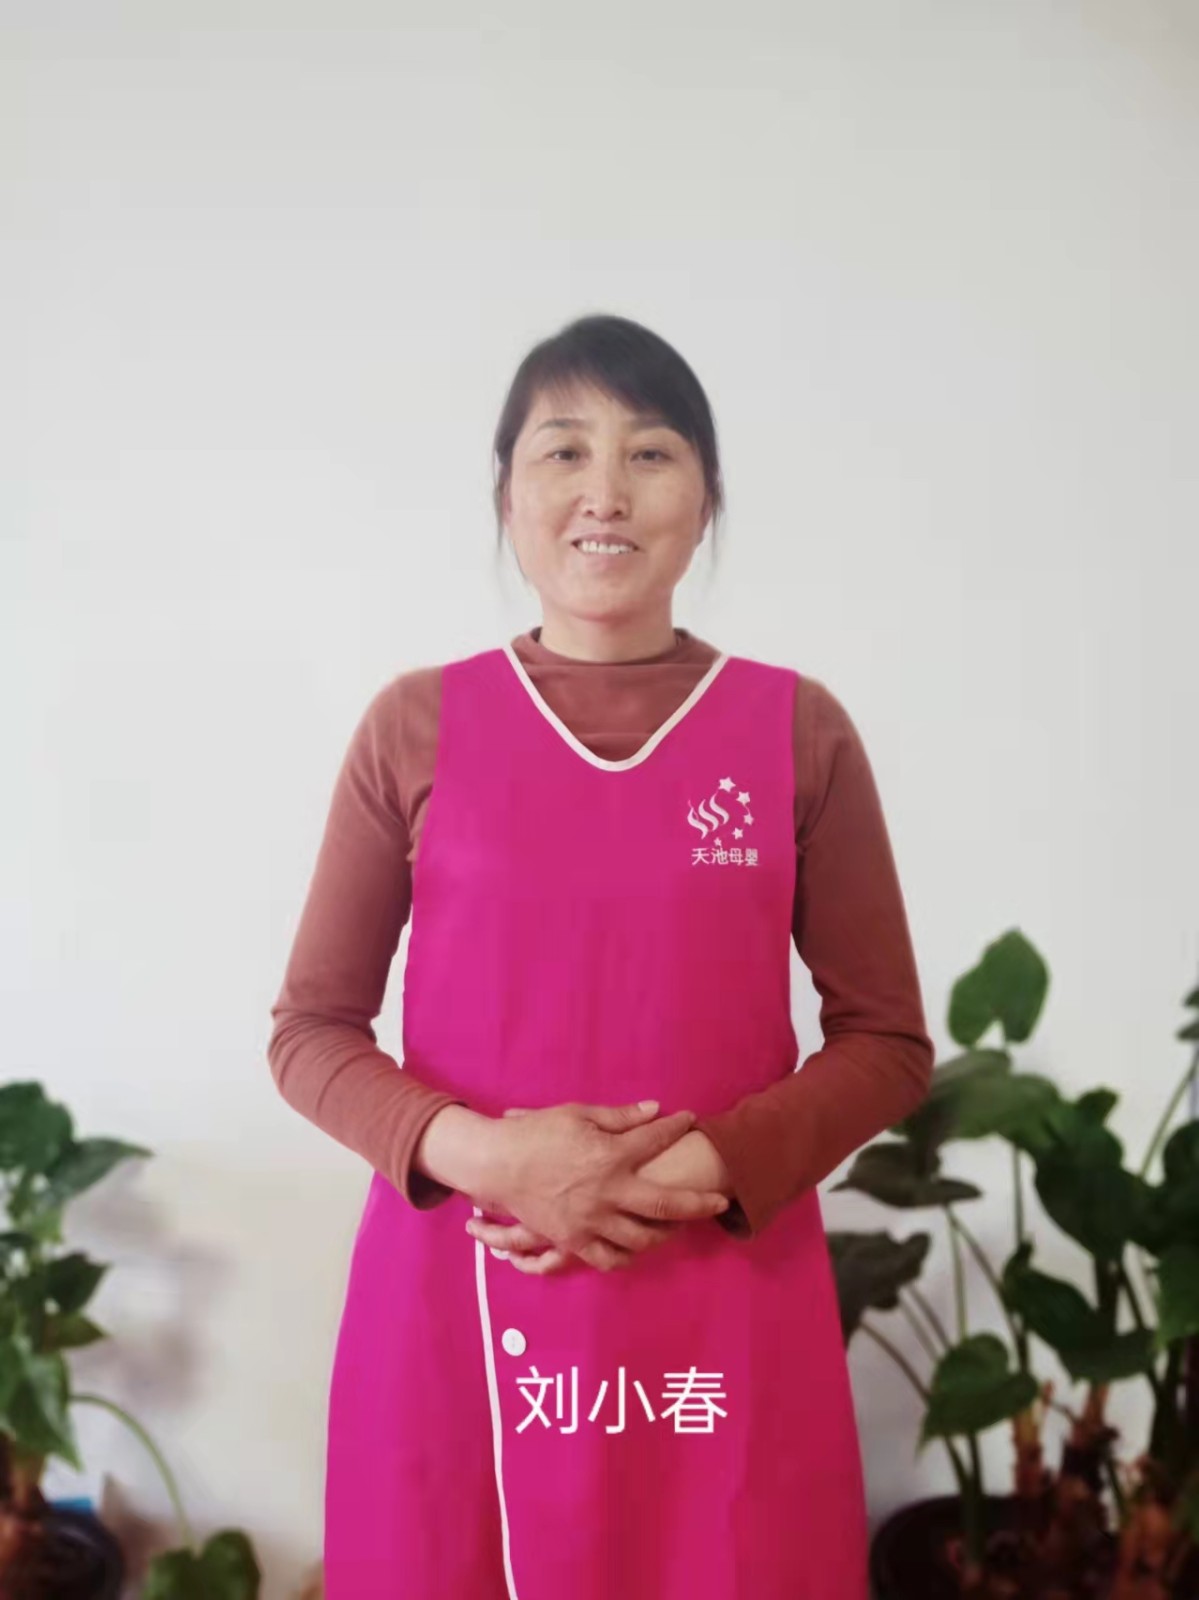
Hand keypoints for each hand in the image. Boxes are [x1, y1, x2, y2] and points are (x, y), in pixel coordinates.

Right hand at [466, 1100, 729, 1274]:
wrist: (496, 1164)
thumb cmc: (536, 1133)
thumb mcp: (578, 1114)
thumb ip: (619, 1117)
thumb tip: (655, 1110)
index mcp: (609, 1156)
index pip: (655, 1140)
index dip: (677, 1127)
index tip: (691, 1119)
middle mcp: (607, 1192)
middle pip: (666, 1204)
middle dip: (698, 1202)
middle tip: (719, 1199)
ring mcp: (591, 1221)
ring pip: (642, 1239)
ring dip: (667, 1233)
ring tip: (679, 1226)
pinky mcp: (573, 1240)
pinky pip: (609, 1259)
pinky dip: (628, 1256)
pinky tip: (638, 1247)